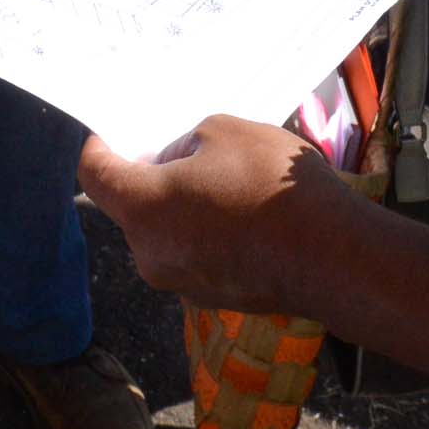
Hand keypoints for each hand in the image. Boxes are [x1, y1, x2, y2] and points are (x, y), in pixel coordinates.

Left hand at [77, 117, 365, 312]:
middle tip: (183, 148)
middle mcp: (150, 254)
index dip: (97, 149)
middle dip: (151, 176)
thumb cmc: (270, 184)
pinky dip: (208, 232)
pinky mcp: (213, 297)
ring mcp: (181, 283)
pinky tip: (245, 212)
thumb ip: (186, 144)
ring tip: (225, 178)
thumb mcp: (223, 131)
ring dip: (183, 205)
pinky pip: (195, 253)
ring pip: (166, 231)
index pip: (95, 176)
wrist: (333, 255)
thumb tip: (177, 164)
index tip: (106, 132)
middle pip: (131, 206)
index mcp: (142, 209)